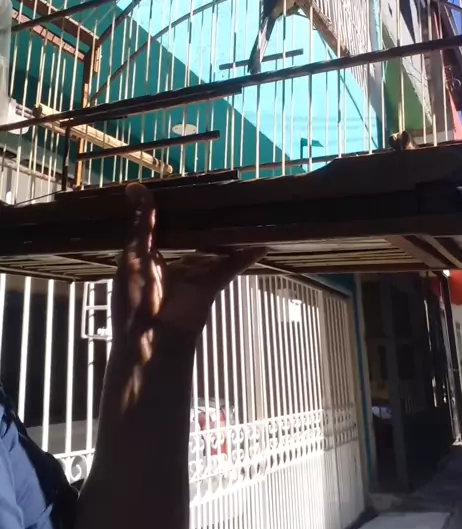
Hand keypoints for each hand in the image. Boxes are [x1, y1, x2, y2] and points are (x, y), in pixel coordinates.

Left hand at [112, 182, 264, 345]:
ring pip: (213, 251)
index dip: (172, 213)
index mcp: (150, 261)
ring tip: (242, 213)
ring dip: (226, 236)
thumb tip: (137, 189)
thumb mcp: (133, 256)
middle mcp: (174, 267)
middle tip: (215, 196)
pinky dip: (245, 256)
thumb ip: (141, 225)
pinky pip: (230, 267)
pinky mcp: (211, 285)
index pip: (163, 231)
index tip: (182, 192)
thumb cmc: (135, 298)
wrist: (151, 339)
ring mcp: (194, 276)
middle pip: (191, 239)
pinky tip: (260, 244)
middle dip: (202, 222)